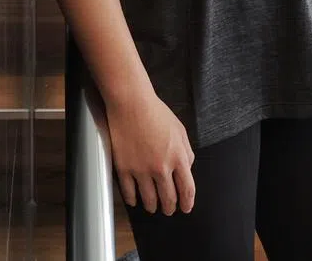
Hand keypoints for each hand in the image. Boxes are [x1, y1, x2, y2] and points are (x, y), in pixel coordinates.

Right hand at [104, 87, 194, 215]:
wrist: (130, 102)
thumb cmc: (155, 112)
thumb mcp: (179, 129)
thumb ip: (186, 152)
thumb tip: (187, 169)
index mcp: (178, 157)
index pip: (187, 189)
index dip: (187, 202)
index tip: (185, 208)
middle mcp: (161, 168)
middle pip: (168, 198)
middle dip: (170, 208)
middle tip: (168, 210)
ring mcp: (141, 170)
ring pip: (149, 200)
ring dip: (152, 206)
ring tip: (152, 207)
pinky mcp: (124, 168)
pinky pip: (129, 193)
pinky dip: (133, 200)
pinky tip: (135, 200)